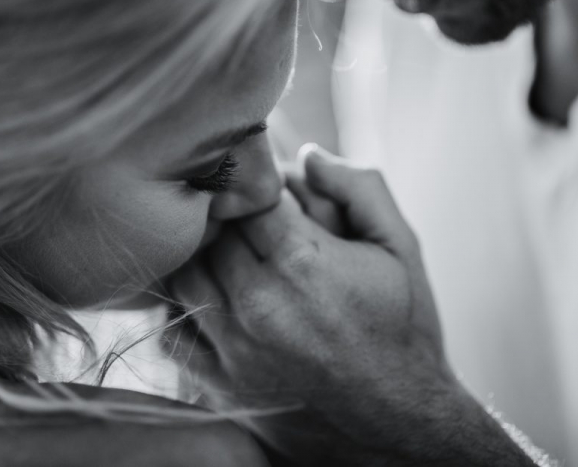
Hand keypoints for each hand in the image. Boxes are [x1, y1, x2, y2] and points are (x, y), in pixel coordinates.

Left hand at [166, 146, 534, 466]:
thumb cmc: (403, 328)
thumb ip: (360, 188)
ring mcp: (233, 350)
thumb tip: (306, 154)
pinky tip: (219, 301)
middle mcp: (259, 306)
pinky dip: (189, 307)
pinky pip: (174, 330)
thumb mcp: (401, 248)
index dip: (254, 184)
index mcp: (304, 264)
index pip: (245, 195)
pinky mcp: (219, 385)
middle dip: (230, 217)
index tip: (267, 188)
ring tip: (239, 259)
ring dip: (204, 257)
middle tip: (255, 222)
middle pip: (210, 231)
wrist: (397, 422)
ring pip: (184, 274)